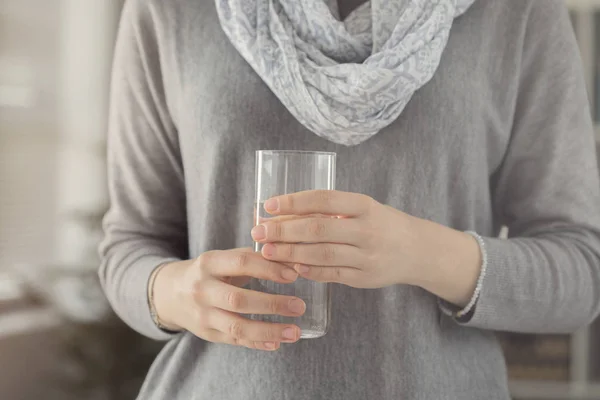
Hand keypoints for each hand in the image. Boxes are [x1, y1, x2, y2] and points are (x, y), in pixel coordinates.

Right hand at [152, 248, 305, 350]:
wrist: (171, 293)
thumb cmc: (210, 272)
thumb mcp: (224, 258)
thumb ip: (253, 257)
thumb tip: (292, 259)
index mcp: (209, 263)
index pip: (242, 263)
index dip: (269, 268)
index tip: (294, 275)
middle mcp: (202, 289)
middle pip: (239, 300)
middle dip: (272, 304)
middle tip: (299, 306)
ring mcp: (203, 314)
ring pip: (237, 326)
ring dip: (269, 330)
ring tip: (295, 332)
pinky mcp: (207, 333)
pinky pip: (235, 340)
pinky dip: (257, 342)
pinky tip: (277, 343)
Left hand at [251, 190, 480, 305]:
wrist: (416, 250)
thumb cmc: (379, 223)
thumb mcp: (361, 209)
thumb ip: (329, 211)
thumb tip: (282, 213)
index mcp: (365, 205)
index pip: (324, 199)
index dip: (294, 201)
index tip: (269, 205)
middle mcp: (367, 230)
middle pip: (318, 229)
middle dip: (284, 230)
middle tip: (258, 231)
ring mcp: (367, 256)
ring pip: (321, 255)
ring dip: (289, 253)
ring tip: (267, 251)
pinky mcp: (364, 278)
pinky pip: (331, 274)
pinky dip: (308, 270)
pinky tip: (290, 266)